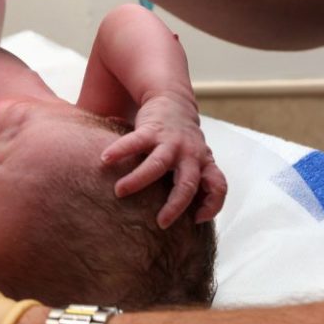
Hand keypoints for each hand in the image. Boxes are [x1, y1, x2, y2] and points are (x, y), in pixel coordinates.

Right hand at [101, 92, 226, 228]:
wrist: (173, 101)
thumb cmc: (182, 141)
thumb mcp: (195, 160)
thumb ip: (193, 183)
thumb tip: (189, 220)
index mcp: (203, 163)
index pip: (218, 186)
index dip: (212, 205)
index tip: (197, 219)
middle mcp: (190, 154)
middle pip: (187, 184)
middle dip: (175, 206)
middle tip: (160, 222)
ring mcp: (171, 142)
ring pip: (158, 165)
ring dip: (138, 180)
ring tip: (119, 191)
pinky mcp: (151, 129)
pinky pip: (134, 142)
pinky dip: (119, 151)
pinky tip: (105, 159)